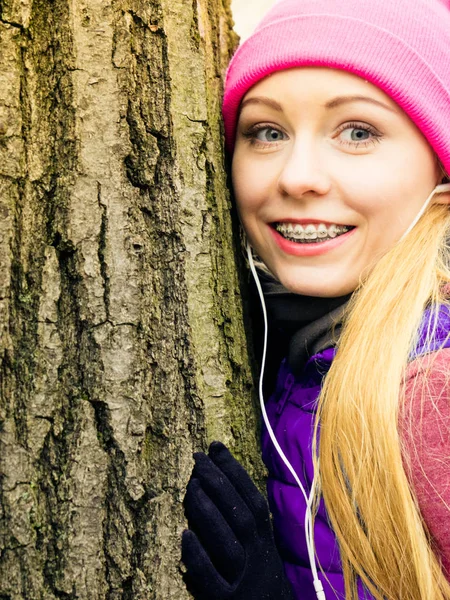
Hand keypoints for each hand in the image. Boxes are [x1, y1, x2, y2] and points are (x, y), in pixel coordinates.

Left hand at [181, 441, 293, 599]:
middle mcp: (257, 557)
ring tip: (191, 486)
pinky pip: (211, 579)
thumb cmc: (254, 580)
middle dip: (220, 483)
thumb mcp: (256, 549)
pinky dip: (199, 557)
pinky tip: (185, 535)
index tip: (215, 446)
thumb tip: (211, 479)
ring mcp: (242, 581)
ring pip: (228, 542)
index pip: (253, 499)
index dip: (235, 472)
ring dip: (209, 512)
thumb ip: (239, 519)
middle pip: (241, 515)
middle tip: (198, 458)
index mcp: (264, 541)